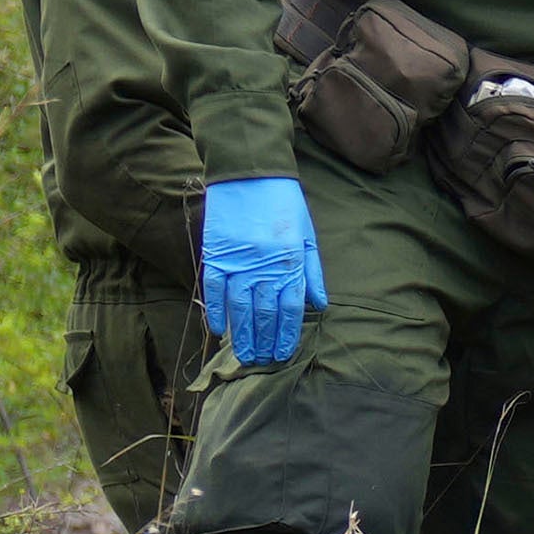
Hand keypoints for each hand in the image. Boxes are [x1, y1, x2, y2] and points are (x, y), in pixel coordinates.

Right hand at [197, 174, 325, 368]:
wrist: (249, 172)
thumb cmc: (283, 204)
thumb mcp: (307, 236)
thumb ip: (312, 272)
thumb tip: (319, 306)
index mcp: (292, 263)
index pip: (291, 309)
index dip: (287, 334)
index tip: (283, 353)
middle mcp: (266, 266)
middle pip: (265, 313)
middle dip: (265, 340)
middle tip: (262, 361)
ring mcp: (239, 260)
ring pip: (240, 307)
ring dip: (242, 334)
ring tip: (244, 354)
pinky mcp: (216, 253)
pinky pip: (215, 289)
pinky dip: (216, 311)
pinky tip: (219, 330)